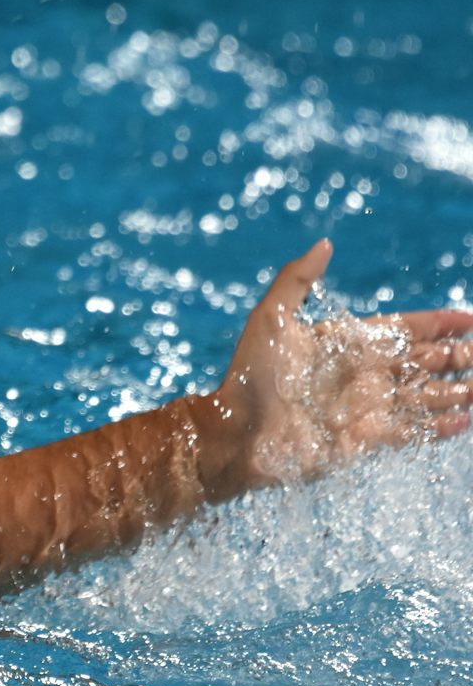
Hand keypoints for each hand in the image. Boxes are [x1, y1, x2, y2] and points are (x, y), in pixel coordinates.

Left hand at [201, 240, 472, 492]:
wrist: (235, 435)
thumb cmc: (249, 376)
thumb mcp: (270, 319)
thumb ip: (298, 279)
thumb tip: (325, 243)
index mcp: (345, 344)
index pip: (404, 329)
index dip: (439, 324)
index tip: (471, 319)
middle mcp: (362, 375)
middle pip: (424, 362)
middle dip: (459, 357)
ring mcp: (366, 409)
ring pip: (425, 396)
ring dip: (459, 391)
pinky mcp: (365, 442)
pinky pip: (411, 432)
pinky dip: (439, 427)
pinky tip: (466, 420)